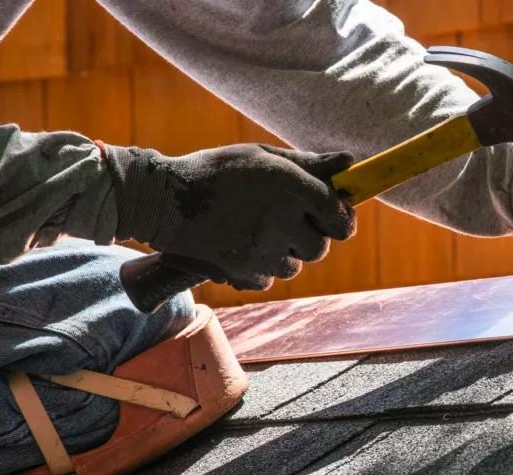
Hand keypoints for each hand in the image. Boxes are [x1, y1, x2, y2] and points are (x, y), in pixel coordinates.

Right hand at [105, 143, 354, 289]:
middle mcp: (280, 220)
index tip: (335, 217)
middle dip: (309, 237)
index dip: (342, 219)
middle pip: (319, 248)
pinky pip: (268, 279)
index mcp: (289, 186)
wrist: (162, 199)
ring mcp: (261, 249)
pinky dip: (261, 268)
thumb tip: (350, 163)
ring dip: (284, 253)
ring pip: (295, 266)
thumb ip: (309, 164)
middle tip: (287, 221)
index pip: (338, 216)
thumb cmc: (218, 171)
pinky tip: (241, 245)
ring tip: (257, 230)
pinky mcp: (243, 271)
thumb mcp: (263, 157)